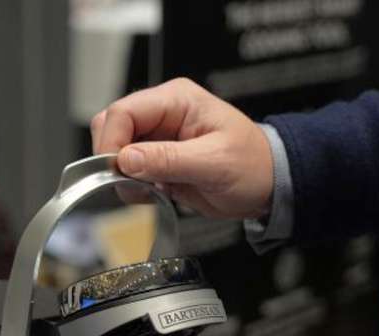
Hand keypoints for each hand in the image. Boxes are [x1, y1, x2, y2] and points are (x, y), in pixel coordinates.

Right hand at [91, 78, 272, 219]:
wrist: (267, 186)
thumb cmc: (253, 165)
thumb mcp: (214, 163)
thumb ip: (168, 160)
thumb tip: (127, 159)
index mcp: (177, 100)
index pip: (123, 111)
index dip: (112, 142)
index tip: (116, 171)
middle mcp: (163, 114)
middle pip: (111, 126)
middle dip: (113, 158)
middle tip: (131, 184)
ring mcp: (158, 137)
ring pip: (116, 149)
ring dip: (123, 174)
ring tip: (150, 189)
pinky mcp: (157, 160)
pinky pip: (128, 170)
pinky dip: (133, 185)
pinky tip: (156, 192)